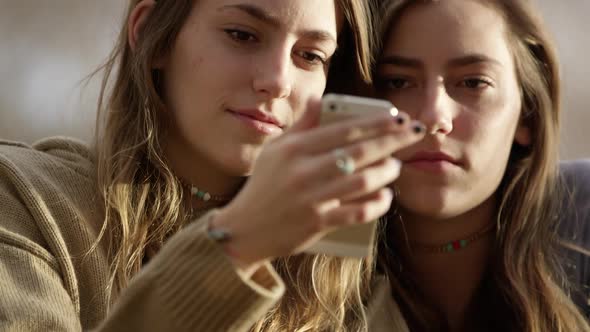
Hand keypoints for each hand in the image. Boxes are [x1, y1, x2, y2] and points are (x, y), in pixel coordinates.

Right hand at [213, 98, 424, 268]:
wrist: (245, 229)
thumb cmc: (264, 184)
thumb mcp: (276, 150)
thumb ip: (301, 125)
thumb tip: (319, 100)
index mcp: (294, 149)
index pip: (343, 130)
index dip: (375, 122)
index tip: (398, 116)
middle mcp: (303, 172)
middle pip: (358, 152)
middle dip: (391, 141)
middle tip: (413, 133)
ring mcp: (311, 199)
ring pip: (361, 182)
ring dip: (386, 172)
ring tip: (396, 165)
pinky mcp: (317, 223)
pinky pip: (356, 212)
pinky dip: (376, 204)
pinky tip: (386, 196)